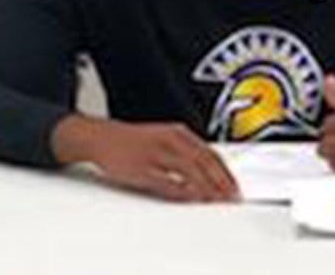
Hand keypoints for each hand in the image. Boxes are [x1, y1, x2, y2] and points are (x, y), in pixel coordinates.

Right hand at [51, 114, 238, 201]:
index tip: (235, 187)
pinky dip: (183, 193)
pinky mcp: (143, 170)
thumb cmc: (131, 141)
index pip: (209, 153)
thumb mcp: (162, 138)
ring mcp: (156, 155)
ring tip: (217, 202)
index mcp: (176, 132)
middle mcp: (169, 141)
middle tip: (231, 198)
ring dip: (207, 189)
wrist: (100, 138)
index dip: (225, 172)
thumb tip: (209, 171)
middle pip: (204, 163)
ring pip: (190, 173)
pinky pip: (168, 183)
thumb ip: (185, 152)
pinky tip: (191, 200)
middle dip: (221, 182)